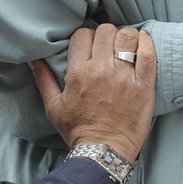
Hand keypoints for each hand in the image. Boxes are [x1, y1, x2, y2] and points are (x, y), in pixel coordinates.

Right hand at [31, 24, 156, 162]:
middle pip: (106, 31)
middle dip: (106, 35)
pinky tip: (143, 42)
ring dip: (126, 36)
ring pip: (127, 37)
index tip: (90, 46)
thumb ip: (43, 80)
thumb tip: (34, 60)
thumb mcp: (53, 106)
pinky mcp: (144, 85)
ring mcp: (124, 77)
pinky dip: (147, 42)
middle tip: (108, 46)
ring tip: (126, 45)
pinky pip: (148, 53)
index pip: (82, 35)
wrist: (104, 152)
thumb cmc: (78, 130)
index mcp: (78, 73)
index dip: (86, 37)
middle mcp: (101, 70)